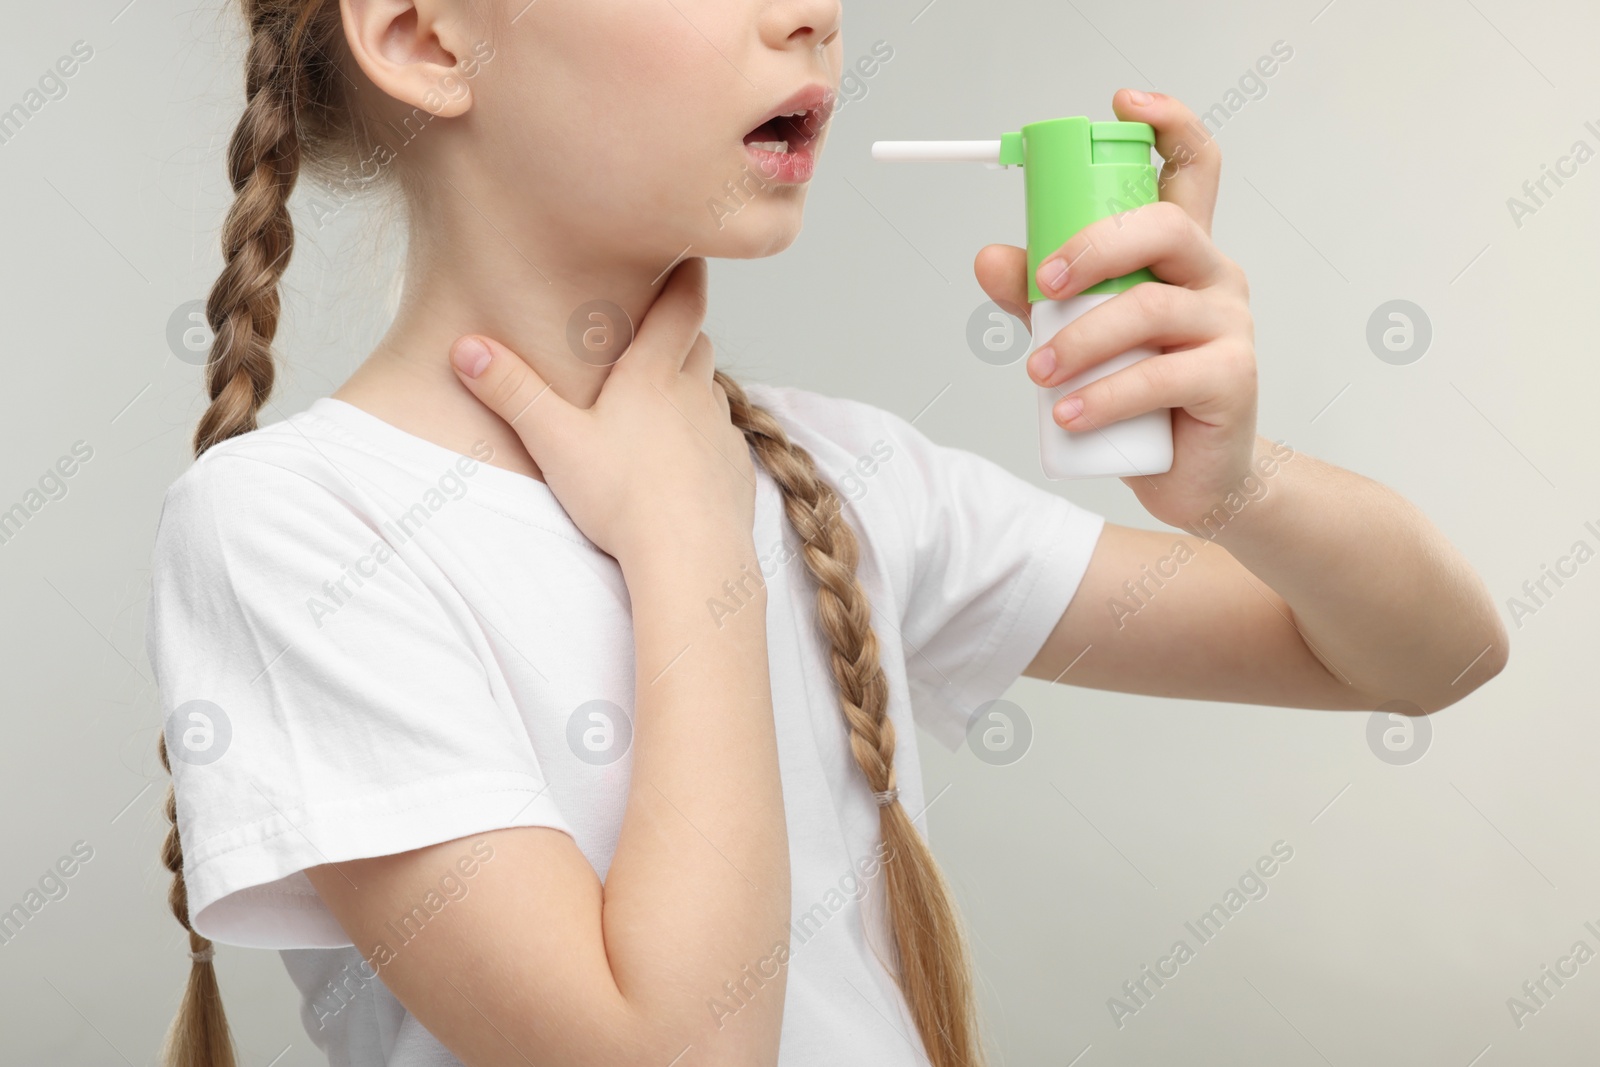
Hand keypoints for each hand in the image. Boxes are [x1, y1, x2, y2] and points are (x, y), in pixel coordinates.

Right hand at [448, 258, 755, 567]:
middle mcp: (695, 396)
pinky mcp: (734, 473)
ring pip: (712, 392)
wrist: (691, 557)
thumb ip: (510, 391)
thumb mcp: (554, 441)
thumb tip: (465, 346)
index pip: (681, 306)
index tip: (690, 254)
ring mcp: (720, 434)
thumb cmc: (622, 498)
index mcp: (653, 376)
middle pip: (698, 345)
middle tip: (664, 322)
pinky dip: (706, 437)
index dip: (686, 276)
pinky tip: (685, 458)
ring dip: (693, 385)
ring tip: (665, 393)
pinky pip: (723, 442)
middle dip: (683, 330)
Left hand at [974, 89, 1258, 530]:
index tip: (1123, 103)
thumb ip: (1035, 296)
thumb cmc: (1139, 396)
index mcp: (1178, 251)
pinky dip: (1106, 395)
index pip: (1191, 166)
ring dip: (1081, 339)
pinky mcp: (1233, 378)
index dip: (1167, 123)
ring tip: (1039, 373)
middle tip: (1042, 284)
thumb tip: (989, 258)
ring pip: (1150, 308)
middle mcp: (1211, 274)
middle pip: (1163, 226)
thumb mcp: (1077, 336)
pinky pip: (1162, 376)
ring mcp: (1228, 324)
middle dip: (1093, 247)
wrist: (1191, 476)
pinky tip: (1069, 414)